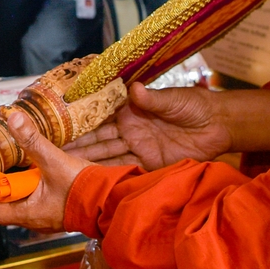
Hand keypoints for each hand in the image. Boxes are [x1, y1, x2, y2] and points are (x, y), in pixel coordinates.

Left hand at [0, 111, 91, 231]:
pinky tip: (15, 170)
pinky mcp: (52, 204)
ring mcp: (41, 212)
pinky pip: (27, 195)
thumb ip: (33, 140)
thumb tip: (14, 117)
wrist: (111, 201)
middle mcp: (29, 216)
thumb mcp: (54, 162)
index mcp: (24, 212)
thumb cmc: (83, 190)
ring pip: (12, 201)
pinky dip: (16, 184)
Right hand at [63, 82, 231, 169]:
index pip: (100, 115)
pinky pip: (125, 169)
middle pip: (98, 139)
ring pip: (107, 155)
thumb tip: (135, 89)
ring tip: (63, 167)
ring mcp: (138, 147)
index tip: (58, 125)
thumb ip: (152, 99)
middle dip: (76, 145)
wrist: (219, 126)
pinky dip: (108, 174)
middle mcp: (129, 128)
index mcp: (131, 109)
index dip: (80, 121)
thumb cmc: (195, 105)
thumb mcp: (173, 99)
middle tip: (50, 152)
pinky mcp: (149, 163)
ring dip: (87, 161)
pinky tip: (90, 179)